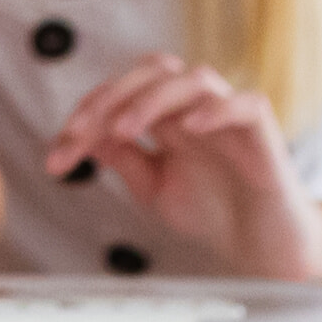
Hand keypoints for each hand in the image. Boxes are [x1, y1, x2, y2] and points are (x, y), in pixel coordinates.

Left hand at [39, 53, 321, 281]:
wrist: (265, 250)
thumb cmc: (215, 213)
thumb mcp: (154, 190)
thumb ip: (124, 160)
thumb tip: (82, 136)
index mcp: (168, 118)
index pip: (123, 94)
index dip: (86, 116)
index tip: (56, 156)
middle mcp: (196, 109)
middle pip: (153, 71)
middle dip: (110, 97)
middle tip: (79, 133)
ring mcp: (230, 116)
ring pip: (194, 78)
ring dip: (153, 98)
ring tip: (123, 129)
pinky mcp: (264, 133)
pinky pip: (245, 104)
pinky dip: (217, 109)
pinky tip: (190, 127)